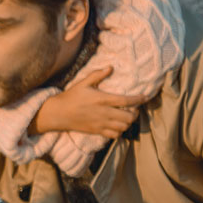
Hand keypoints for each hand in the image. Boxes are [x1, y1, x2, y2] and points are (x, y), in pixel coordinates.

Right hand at [31, 65, 154, 139]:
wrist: (58, 114)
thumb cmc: (71, 97)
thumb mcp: (82, 83)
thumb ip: (97, 75)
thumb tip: (111, 67)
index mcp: (102, 99)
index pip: (126, 100)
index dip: (138, 99)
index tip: (145, 97)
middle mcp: (103, 113)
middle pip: (128, 117)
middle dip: (135, 113)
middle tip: (133, 109)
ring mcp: (100, 124)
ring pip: (123, 127)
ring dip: (128, 123)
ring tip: (126, 117)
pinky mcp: (96, 131)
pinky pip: (114, 135)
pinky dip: (119, 131)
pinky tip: (117, 125)